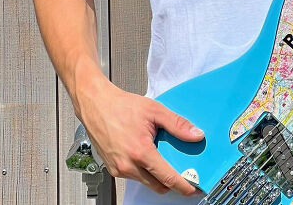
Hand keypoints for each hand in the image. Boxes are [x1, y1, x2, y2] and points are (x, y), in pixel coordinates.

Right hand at [77, 75, 204, 194]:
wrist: (96, 105)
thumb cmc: (122, 106)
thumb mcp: (155, 110)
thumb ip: (177, 124)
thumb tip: (196, 135)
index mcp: (141, 152)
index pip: (167, 177)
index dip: (183, 186)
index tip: (193, 188)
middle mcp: (128, 165)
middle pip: (157, 185)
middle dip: (171, 183)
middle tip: (182, 173)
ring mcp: (119, 169)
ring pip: (145, 182)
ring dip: (156, 175)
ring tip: (163, 157)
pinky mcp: (112, 169)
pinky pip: (134, 176)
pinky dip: (144, 171)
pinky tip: (146, 154)